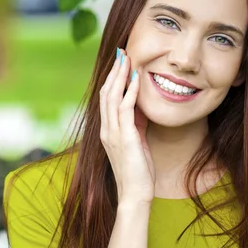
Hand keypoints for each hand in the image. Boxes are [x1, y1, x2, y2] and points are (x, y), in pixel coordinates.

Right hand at [99, 49, 154, 204]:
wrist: (134, 195)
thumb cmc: (137, 172)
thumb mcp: (136, 142)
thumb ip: (135, 125)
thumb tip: (140, 107)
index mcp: (108, 130)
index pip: (107, 98)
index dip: (112, 79)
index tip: (119, 62)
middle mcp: (107, 129)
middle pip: (107, 93)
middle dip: (114, 71)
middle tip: (121, 52)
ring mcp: (113, 133)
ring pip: (113, 97)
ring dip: (120, 76)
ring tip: (126, 58)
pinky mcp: (124, 138)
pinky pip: (125, 109)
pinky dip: (130, 92)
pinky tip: (135, 79)